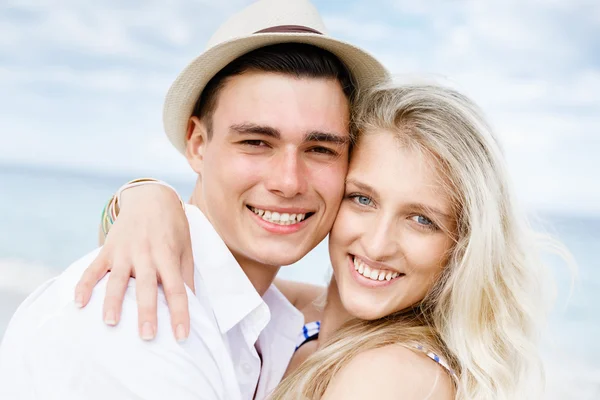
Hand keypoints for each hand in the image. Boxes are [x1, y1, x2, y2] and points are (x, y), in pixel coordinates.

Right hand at [75, 184, 193, 340]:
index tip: (181, 335)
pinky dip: (84, 284)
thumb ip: (186, 275)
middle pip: (147, 286)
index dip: (180, 312)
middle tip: (147, 336)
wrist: (151, 196)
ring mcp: (125, 251)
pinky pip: (94, 269)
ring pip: (118, 279)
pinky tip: (79, 302)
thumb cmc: (172, 226)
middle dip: (147, 312)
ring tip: (111, 322)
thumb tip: (192, 303)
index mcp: (168, 255)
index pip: (176, 289)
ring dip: (113, 301)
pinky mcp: (108, 249)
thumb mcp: (185, 247)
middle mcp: (146, 254)